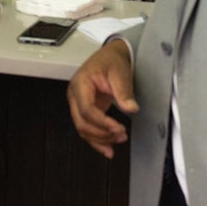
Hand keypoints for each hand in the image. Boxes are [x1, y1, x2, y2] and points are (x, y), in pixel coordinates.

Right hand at [67, 39, 138, 158]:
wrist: (111, 56)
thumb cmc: (111, 60)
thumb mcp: (119, 72)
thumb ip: (124, 92)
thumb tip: (131, 108)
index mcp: (80, 84)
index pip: (87, 110)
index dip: (102, 123)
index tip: (118, 128)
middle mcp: (75, 95)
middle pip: (82, 123)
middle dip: (101, 134)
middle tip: (120, 135)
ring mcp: (79, 103)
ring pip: (83, 130)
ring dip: (100, 139)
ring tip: (118, 140)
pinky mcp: (86, 110)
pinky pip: (88, 129)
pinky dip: (97, 141)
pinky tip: (107, 149)